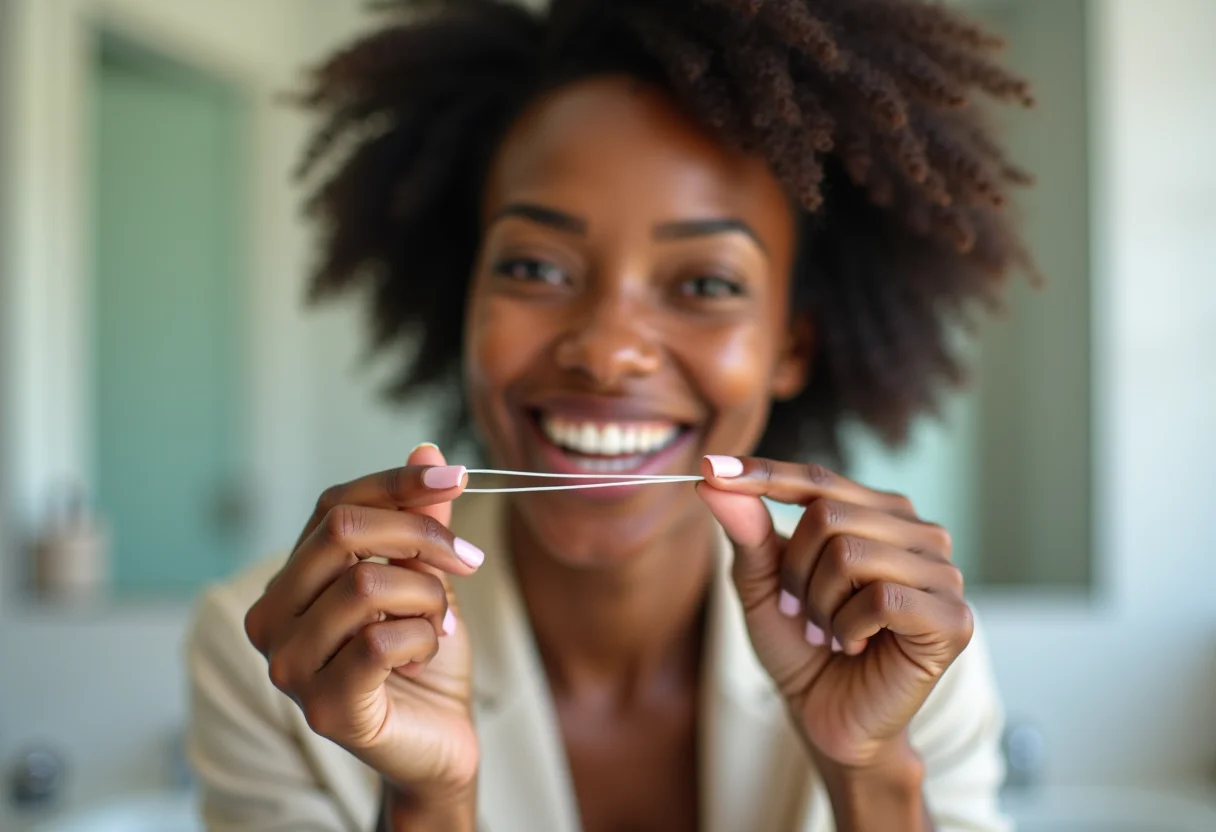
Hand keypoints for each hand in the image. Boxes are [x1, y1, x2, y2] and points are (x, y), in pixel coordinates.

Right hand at [244, 444, 483, 806]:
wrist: (439, 737)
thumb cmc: (424, 654)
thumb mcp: (427, 576)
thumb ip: (421, 520)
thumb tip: (427, 450)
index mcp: (291, 580)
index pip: (335, 505)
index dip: (398, 483)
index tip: (458, 477)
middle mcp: (273, 618)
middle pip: (343, 532)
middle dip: (421, 537)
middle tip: (467, 563)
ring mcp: (290, 666)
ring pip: (366, 584)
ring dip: (427, 597)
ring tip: (439, 622)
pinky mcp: (324, 707)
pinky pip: (380, 641)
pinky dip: (422, 638)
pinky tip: (424, 654)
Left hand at [697, 455, 972, 769]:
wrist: (830, 720)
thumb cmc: (802, 649)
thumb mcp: (761, 586)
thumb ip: (746, 533)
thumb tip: (713, 480)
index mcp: (880, 514)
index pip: (818, 479)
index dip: (764, 474)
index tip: (709, 468)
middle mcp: (920, 533)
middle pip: (828, 514)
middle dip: (794, 571)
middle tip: (802, 613)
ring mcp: (943, 573)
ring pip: (850, 554)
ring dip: (820, 604)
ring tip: (829, 633)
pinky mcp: (953, 618)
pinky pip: (880, 599)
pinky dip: (848, 629)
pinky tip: (855, 647)